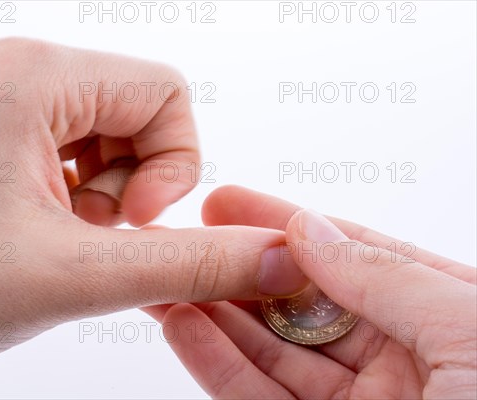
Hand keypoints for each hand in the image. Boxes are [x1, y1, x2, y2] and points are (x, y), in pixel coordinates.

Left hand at [0, 38, 299, 376]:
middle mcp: (8, 61)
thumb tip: (276, 258)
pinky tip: (29, 230)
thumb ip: (189, 264)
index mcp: (32, 70)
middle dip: (129, 185)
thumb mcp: (73, 276)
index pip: (167, 93)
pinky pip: (59, 144)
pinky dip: (68, 192)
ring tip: (48, 240)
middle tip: (80, 238)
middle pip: (134, 110)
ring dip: (98, 195)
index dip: (173, 166)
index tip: (128, 224)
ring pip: (99, 132)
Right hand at [146, 186, 476, 398]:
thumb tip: (309, 227)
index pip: (350, 256)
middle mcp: (401, 361)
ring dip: (216, 314)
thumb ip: (383, 275)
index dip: (286, 224)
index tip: (229, 202)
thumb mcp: (467, 328)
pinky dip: (219, 365)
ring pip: (272, 352)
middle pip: (300, 302)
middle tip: (184, 240)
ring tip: (169, 281)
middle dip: (239, 268)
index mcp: (445, 318)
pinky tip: (185, 328)